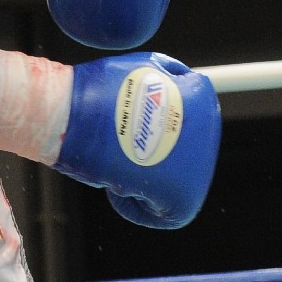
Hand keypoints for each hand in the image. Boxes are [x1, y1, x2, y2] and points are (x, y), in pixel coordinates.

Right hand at [0, 47, 219, 229]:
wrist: (70, 115)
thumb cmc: (94, 91)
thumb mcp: (142, 68)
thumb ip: (169, 80)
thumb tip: (182, 88)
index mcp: (202, 95)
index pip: (184, 119)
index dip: (150, 124)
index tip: (127, 122)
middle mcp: (211, 128)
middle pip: (182, 152)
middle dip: (151, 151)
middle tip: (120, 143)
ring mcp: (202, 164)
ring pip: (173, 181)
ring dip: (145, 174)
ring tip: (116, 159)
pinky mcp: (186, 197)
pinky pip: (163, 212)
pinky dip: (135, 203)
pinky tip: (116, 181)